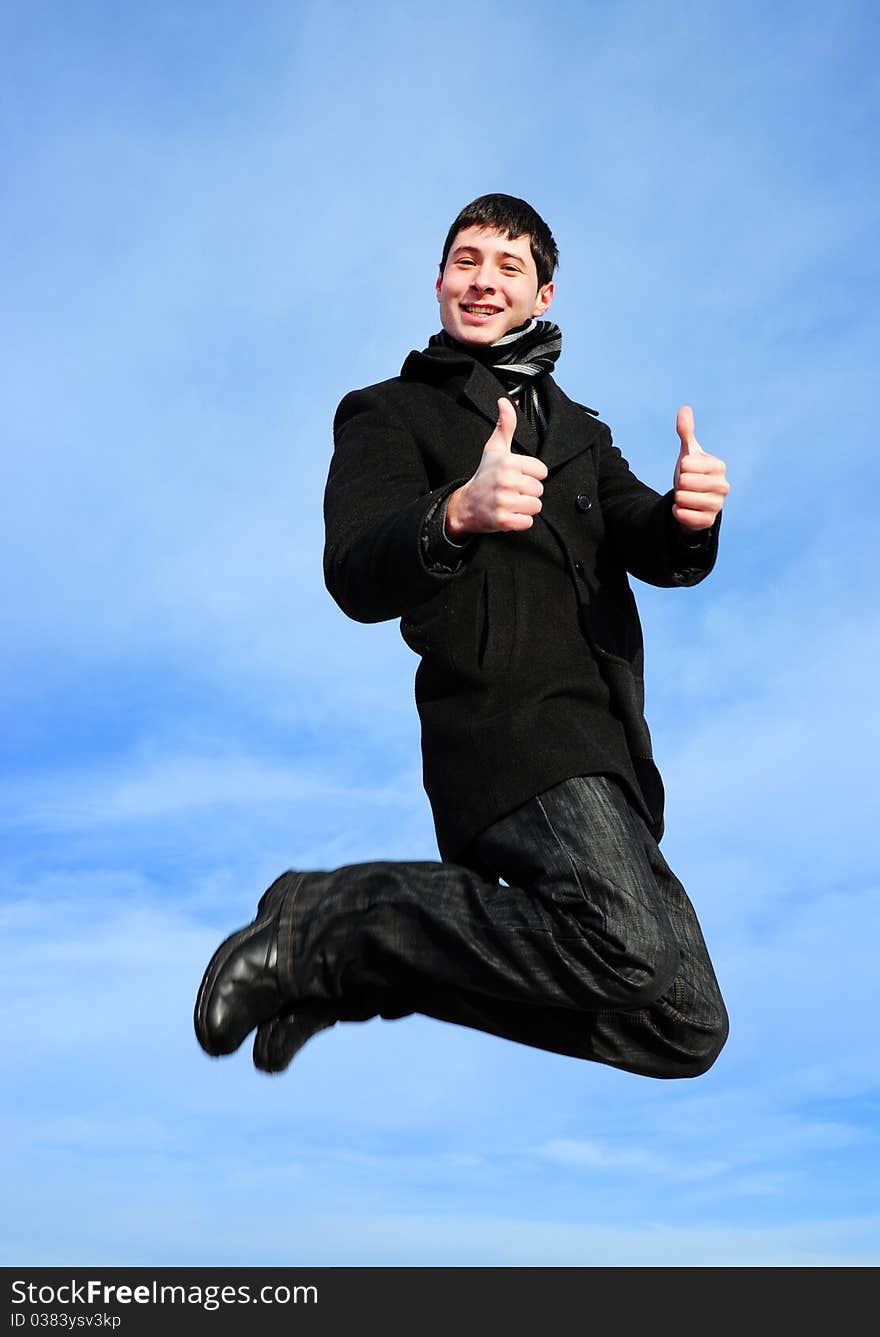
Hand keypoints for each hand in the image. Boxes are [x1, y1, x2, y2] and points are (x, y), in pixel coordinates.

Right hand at [445, 398, 547, 535]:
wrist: (466, 505)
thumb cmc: (484, 476)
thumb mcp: (494, 448)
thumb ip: (505, 425)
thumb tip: (506, 402)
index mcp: (508, 462)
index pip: (541, 471)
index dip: (531, 475)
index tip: (517, 476)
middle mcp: (506, 481)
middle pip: (539, 489)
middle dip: (528, 492)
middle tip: (512, 491)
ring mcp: (504, 502)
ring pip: (536, 506)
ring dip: (526, 507)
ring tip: (512, 502)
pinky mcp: (504, 521)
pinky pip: (527, 522)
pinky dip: (521, 521)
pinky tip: (509, 513)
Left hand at [672, 405, 729, 530]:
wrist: (692, 501)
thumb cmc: (691, 473)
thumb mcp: (688, 453)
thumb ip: (686, 432)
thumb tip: (685, 408)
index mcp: (719, 466)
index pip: (687, 464)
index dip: (681, 467)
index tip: (688, 471)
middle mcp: (723, 486)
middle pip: (685, 482)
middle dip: (679, 484)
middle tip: (686, 486)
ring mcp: (717, 505)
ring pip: (685, 499)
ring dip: (678, 498)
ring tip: (684, 497)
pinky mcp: (709, 522)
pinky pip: (686, 517)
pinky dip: (678, 513)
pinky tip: (680, 509)